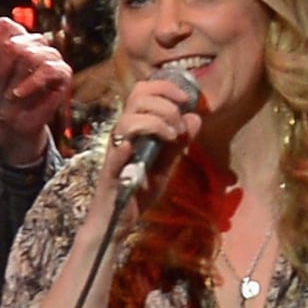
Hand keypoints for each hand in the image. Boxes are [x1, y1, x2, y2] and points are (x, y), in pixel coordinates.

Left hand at [0, 18, 73, 166]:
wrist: (9, 121)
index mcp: (13, 36)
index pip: (3, 25)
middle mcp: (34, 41)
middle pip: (12, 45)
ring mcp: (50, 54)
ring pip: (30, 55)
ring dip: (13, 80)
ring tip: (8, 95)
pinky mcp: (62, 71)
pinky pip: (48, 68)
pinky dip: (30, 83)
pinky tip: (17, 94)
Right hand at [97, 62, 204, 201]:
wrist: (118, 220)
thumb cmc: (138, 190)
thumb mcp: (166, 164)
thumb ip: (179, 143)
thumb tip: (196, 117)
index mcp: (135, 129)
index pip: (144, 92)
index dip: (165, 88)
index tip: (186, 99)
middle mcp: (123, 135)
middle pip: (137, 98)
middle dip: (166, 105)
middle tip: (179, 126)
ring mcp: (116, 152)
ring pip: (128, 121)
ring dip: (156, 122)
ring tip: (172, 137)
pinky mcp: (111, 172)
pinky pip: (115, 154)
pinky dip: (125, 147)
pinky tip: (135, 148)